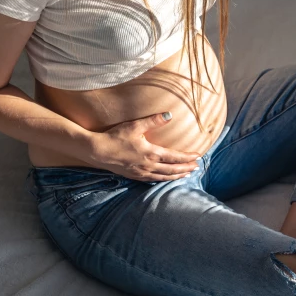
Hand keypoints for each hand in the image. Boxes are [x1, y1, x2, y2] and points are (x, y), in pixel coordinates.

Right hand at [85, 111, 201, 181]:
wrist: (98, 151)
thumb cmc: (115, 137)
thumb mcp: (135, 126)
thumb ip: (153, 120)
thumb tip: (169, 115)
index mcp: (151, 154)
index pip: (174, 157)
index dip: (187, 158)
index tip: (198, 156)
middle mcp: (148, 166)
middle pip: (172, 170)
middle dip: (185, 169)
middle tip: (197, 167)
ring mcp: (141, 173)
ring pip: (164, 177)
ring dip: (176, 176)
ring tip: (186, 175)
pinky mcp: (134, 176)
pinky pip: (153, 180)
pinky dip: (163, 179)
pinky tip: (165, 178)